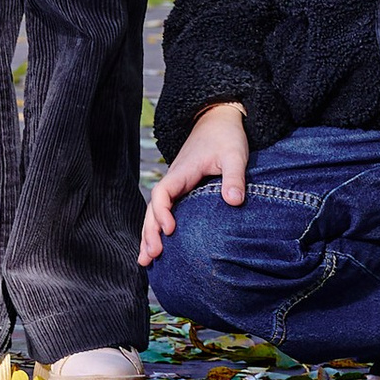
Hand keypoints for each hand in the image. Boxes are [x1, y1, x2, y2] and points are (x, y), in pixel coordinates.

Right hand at [138, 101, 248, 264]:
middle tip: (151, 256)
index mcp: (182, 171)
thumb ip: (234, 177)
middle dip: (149, 231)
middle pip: (153, 207)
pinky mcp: (183, 188)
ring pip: (155, 211)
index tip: (170, 229)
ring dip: (148, 233)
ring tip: (145, 260)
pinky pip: (165, 209)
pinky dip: (157, 227)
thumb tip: (234, 202)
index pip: (162, 193)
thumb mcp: (234, 155)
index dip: (162, 212)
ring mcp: (177, 185)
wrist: (219, 119)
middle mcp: (174, 179)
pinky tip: (158, 245)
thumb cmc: (226, 136)